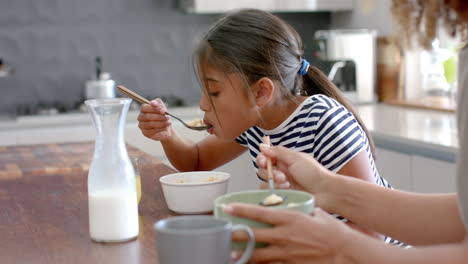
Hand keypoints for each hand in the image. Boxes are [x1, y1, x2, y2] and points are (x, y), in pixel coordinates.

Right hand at [137, 99, 172, 140]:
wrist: (166, 127)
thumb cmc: (163, 116)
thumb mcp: (162, 108)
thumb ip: (158, 103)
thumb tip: (153, 103)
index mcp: (143, 109)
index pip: (144, 107)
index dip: (154, 109)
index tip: (163, 111)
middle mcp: (140, 117)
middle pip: (147, 116)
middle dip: (159, 117)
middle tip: (168, 117)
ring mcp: (142, 126)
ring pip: (150, 124)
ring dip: (161, 123)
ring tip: (168, 122)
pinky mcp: (145, 133)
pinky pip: (152, 131)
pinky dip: (160, 129)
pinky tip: (165, 128)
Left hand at [225, 203, 349, 263]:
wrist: (345, 252)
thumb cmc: (333, 231)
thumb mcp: (316, 213)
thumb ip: (301, 210)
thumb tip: (294, 205)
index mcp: (290, 219)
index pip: (260, 213)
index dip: (241, 210)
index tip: (227, 207)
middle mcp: (284, 236)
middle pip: (253, 236)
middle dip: (236, 235)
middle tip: (224, 233)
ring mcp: (286, 253)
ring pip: (258, 255)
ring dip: (243, 254)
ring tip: (230, 254)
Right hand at [257, 144, 329, 194]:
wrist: (325, 192)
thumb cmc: (314, 173)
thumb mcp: (296, 158)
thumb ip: (278, 152)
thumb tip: (262, 146)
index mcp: (285, 160)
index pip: (266, 157)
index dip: (262, 159)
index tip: (264, 161)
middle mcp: (281, 171)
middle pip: (263, 170)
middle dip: (269, 172)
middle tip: (281, 175)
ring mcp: (281, 184)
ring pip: (265, 182)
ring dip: (273, 182)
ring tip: (286, 183)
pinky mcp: (282, 195)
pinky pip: (270, 192)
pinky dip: (275, 190)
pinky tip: (286, 189)